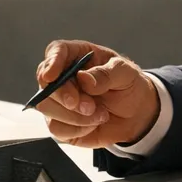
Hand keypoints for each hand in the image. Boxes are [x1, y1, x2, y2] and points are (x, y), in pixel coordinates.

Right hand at [34, 40, 159, 148]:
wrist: (136, 114)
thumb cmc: (128, 86)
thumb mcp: (125, 73)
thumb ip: (106, 74)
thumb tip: (83, 77)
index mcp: (77, 56)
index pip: (56, 51)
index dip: (52, 62)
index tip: (52, 76)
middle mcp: (63, 76)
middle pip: (46, 83)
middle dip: (66, 97)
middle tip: (90, 106)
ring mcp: (59, 100)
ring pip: (47, 107)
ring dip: (75, 116)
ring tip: (100, 114)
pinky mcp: (60, 122)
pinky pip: (56, 128)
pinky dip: (77, 129)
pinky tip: (93, 124)